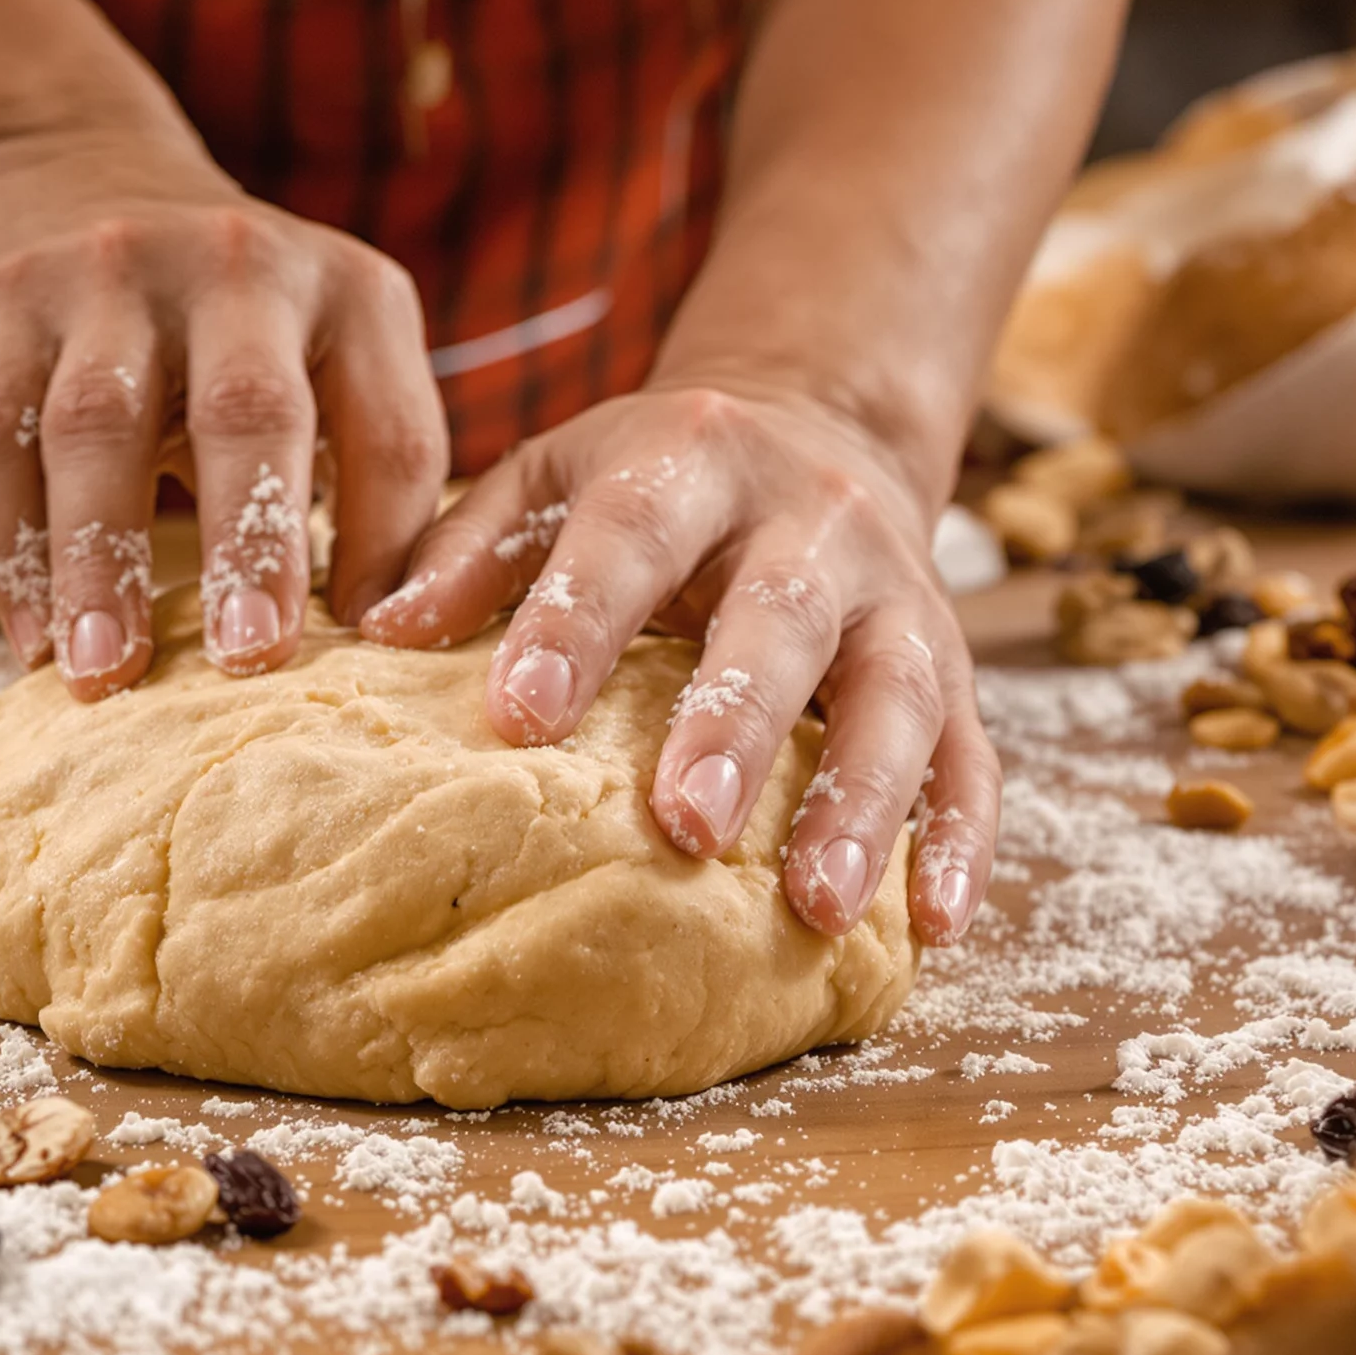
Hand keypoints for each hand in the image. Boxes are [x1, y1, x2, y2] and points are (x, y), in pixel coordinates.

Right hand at [0, 122, 449, 693]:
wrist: (55, 164)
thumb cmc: (227, 314)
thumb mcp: (336, 344)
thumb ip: (379, 469)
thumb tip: (389, 627)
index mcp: (319, 287)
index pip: (366, 419)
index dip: (366, 532)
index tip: (358, 642)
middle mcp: (201, 268)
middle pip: (219, 413)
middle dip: (228, 544)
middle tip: (229, 662)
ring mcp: (65, 283)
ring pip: (58, 423)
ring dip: (62, 551)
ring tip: (73, 669)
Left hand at [360, 383, 997, 944]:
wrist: (821, 430)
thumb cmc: (657, 480)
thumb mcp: (557, 472)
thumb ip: (473, 546)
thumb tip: (380, 632)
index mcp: (693, 455)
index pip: (633, 532)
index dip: (580, 620)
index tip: (520, 716)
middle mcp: (811, 518)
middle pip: (784, 616)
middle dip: (738, 723)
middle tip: (686, 826)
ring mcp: (899, 595)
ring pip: (899, 694)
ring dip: (861, 801)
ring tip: (815, 907)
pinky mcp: (956, 664)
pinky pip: (975, 752)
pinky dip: (960, 838)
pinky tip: (933, 924)